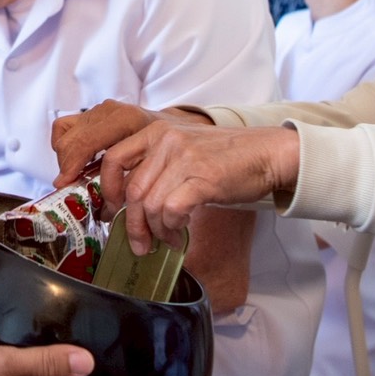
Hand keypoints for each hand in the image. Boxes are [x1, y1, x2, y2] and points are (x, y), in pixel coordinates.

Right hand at [52, 100, 183, 184]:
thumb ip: (130, 180)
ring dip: (65, 158)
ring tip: (75, 177)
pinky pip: (64, 127)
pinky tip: (75, 162)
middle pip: (71, 140)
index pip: (86, 142)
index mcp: (125, 120)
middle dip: (67, 168)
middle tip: (71, 189)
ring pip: (63, 133)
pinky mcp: (89, 113)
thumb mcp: (152, 162)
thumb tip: (107, 211)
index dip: (71, 165)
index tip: (65, 185)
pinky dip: (63, 145)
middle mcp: (108, 111)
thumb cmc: (164, 146)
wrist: (171, 126)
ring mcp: (97, 110)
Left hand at [89, 117, 296, 254]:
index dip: (108, 191)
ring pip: (150, 205)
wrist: (267, 154)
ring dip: (156, 232)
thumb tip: (128, 204)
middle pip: (132, 190)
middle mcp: (166, 140)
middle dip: (132, 224)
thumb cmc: (225, 158)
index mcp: (157, 131)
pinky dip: (172, 230)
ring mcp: (184, 157)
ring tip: (169, 240)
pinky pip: (172, 211)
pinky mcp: (202, 177)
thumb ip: (156, 167)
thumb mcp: (183, 150)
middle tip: (140, 244)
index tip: (112, 212)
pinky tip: (180, 236)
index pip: (113, 159)